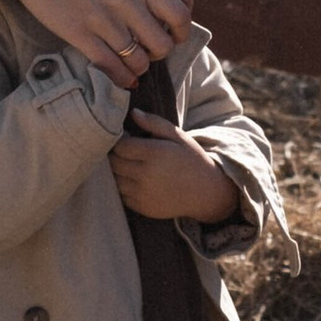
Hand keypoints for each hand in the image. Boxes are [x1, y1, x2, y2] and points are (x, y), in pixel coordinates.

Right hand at [17, 0, 188, 84]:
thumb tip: (164, 19)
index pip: (180, 15)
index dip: (181, 33)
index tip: (174, 38)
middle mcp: (128, 0)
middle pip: (162, 45)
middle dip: (158, 54)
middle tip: (148, 51)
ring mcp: (104, 19)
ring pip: (138, 61)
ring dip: (138, 68)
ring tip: (133, 65)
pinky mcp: (80, 34)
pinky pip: (110, 66)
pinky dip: (121, 78)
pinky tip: (122, 78)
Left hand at [111, 113, 238, 222]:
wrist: (206, 191)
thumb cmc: (192, 159)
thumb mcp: (178, 136)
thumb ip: (154, 123)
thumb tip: (133, 113)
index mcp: (154, 154)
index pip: (120, 146)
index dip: (120, 139)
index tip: (127, 136)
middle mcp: (145, 175)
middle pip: (114, 163)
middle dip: (115, 154)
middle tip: (126, 150)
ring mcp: (142, 193)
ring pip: (115, 179)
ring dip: (117, 171)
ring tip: (129, 164)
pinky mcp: (142, 207)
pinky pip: (122, 195)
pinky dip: (124, 186)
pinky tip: (136, 180)